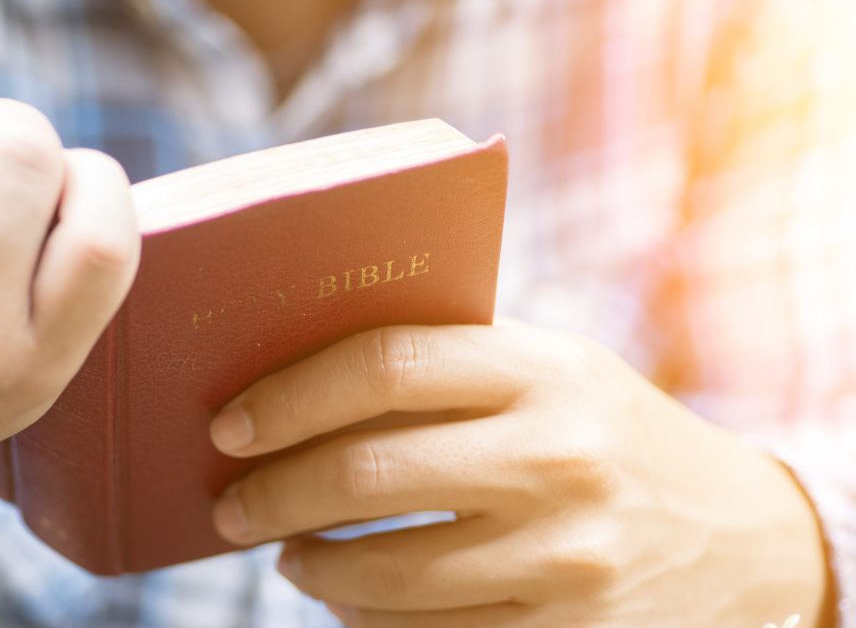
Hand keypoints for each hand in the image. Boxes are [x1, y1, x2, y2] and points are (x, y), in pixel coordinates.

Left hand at [210, 323, 833, 626]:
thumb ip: (447, 365)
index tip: (230, 425)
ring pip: (385, 574)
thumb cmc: (606, 432)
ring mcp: (568, 557)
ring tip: (286, 551)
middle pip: (366, 474)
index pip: (384, 365)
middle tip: (231, 504)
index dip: (289, 396)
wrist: (738, 533)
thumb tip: (293, 380)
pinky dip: (363, 618)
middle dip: (272, 495)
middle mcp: (559, 459)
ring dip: (310, 566)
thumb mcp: (550, 371)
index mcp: (543, 371)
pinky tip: (345, 595)